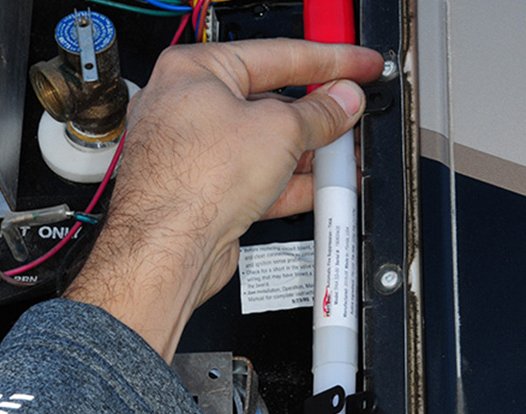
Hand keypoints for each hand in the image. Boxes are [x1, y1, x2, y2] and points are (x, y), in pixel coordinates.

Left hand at [64, 39, 383, 360]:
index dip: (328, 59)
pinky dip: (290, 183)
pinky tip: (321, 188)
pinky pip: (257, 180)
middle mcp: (188, 108)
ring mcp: (195, 154)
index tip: (358, 64)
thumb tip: (341, 101)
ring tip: (344, 157)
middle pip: (270, 102)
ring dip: (308, 154)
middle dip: (317, 114)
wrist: (167, 247)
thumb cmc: (192, 180)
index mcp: (194, 70)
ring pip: (265, 146)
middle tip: (352, 113)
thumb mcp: (279, 130)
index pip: (276, 54)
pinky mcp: (205, 192)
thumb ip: (319, 113)